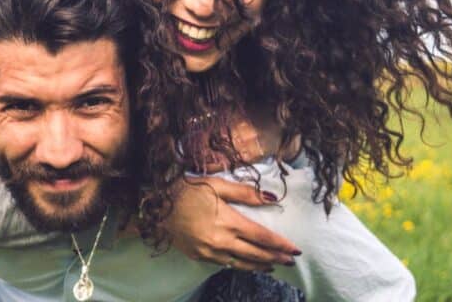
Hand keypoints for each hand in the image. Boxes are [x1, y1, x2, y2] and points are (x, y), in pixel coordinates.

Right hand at [163, 176, 300, 270]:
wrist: (156, 204)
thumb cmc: (187, 189)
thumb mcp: (217, 184)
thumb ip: (245, 193)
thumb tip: (270, 197)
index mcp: (228, 221)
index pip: (262, 237)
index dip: (280, 244)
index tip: (295, 249)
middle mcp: (221, 241)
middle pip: (255, 254)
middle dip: (275, 258)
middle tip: (290, 260)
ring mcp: (208, 252)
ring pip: (240, 263)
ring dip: (259, 265)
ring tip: (272, 266)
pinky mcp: (198, 256)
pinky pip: (224, 264)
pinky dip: (239, 265)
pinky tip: (246, 263)